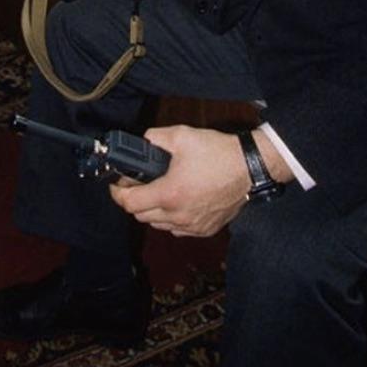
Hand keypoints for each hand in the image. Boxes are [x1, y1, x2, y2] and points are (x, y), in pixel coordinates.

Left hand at [110, 125, 291, 235]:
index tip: (117, 183)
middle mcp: (178, 215)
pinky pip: (178, 230)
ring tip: (158, 191)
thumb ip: (155, 138)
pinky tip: (177, 203)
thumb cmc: (217, 152)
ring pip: (158, 225)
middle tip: (138, 183)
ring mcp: (192, 225)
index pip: (130, 203)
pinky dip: (171, 219)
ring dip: (152, 211)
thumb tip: (143, 142)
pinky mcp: (205, 229)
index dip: (117, 192)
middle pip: (141, 216)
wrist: (249, 167)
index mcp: (169, 194)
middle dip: (134, 199)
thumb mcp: (182, 136)